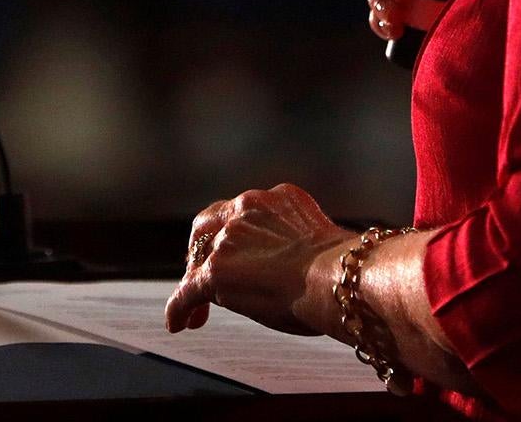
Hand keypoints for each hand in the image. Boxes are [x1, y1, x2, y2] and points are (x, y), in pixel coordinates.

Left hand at [163, 183, 353, 335]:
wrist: (337, 276)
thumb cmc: (342, 271)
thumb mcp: (317, 241)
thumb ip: (295, 244)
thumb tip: (298, 267)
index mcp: (277, 199)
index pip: (240, 212)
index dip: (229, 234)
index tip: (231, 252)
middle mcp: (247, 208)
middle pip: (210, 227)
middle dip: (202, 252)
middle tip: (202, 274)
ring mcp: (229, 239)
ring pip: (201, 262)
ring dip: (198, 287)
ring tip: (197, 315)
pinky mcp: (216, 270)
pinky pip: (188, 290)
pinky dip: (179, 307)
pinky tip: (178, 322)